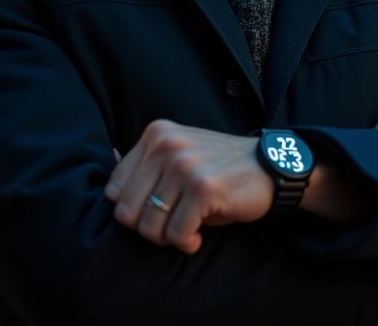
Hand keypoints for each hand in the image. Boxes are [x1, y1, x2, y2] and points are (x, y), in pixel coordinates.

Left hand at [105, 120, 272, 253]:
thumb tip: (106, 196)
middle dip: (148, 228)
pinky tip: (199, 236)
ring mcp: (184, 165)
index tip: (159, 211)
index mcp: (155, 135)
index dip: (134, 210)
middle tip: (173, 226)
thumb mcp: (179, 157)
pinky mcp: (203, 187)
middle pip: (126, 212)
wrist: (272, 167)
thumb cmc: (220, 170)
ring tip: (188, 230)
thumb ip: (146, 169)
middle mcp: (166, 145)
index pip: (113, 190)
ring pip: (148, 227)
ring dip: (168, 238)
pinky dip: (186, 243)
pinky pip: (176, 233)